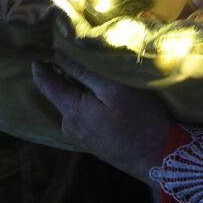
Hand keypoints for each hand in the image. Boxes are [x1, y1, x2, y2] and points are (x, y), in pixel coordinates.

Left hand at [31, 55, 170, 183]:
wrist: (160, 157)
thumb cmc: (141, 119)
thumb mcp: (114, 88)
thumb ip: (84, 72)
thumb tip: (57, 56)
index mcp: (70, 111)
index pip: (45, 83)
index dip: (42, 64)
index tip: (46, 45)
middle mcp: (68, 126)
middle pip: (58, 92)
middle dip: (63, 73)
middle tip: (78, 52)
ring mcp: (79, 136)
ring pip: (71, 103)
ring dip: (79, 87)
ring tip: (95, 72)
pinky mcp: (92, 141)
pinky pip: (82, 113)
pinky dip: (87, 100)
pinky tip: (104, 95)